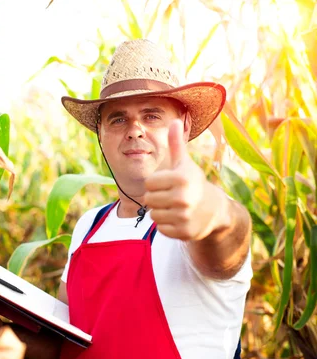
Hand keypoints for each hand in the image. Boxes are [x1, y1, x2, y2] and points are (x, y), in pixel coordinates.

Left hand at [143, 119, 225, 240]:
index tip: (169, 184)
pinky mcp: (184, 232)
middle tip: (171, 197)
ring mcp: (184, 216)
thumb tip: (174, 120)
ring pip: (153, 215)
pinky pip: (160, 228)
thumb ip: (176, 144)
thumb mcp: (185, 164)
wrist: (215, 210)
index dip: (156, 183)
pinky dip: (166, 225)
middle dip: (157, 198)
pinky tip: (179, 219)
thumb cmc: (193, 183)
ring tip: (175, 207)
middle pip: (148, 199)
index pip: (148, 183)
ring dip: (161, 212)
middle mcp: (183, 197)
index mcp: (181, 178)